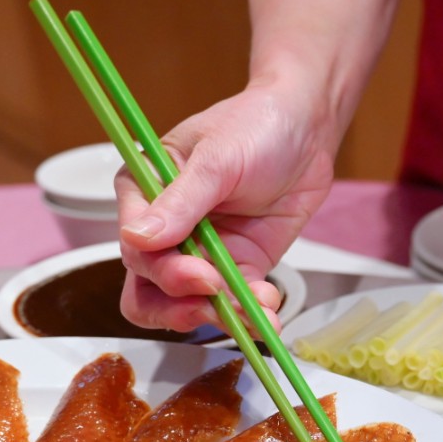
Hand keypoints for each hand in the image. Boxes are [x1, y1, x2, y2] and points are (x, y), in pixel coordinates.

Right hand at [115, 80, 337, 330]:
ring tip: (255, 312)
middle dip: (181, 305)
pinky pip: (233, 302)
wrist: (307, 128)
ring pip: (188, 304)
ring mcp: (201, 251)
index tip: (200, 274)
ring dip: (218, 315)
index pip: (135, 248)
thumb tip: (138, 238)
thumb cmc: (255, 126)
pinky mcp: (237, 264)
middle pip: (150, 288)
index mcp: (143, 193)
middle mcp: (165, 228)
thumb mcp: (217, 159)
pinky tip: (268, 311)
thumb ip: (180, 201)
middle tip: (217, 301)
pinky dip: (248, 314)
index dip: (163, 271)